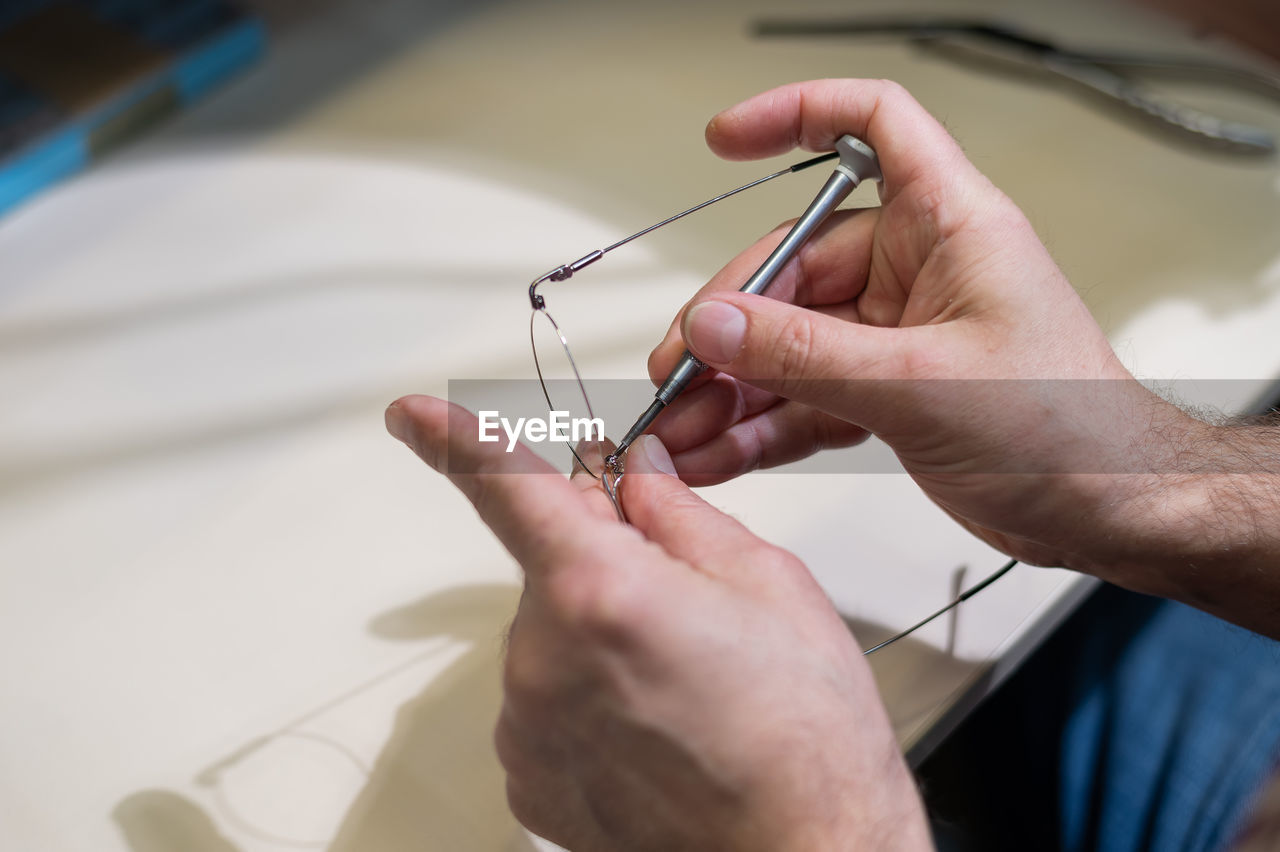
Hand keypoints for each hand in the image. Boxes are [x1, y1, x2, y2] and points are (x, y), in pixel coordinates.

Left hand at [385, 395, 931, 851]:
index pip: (504, 487)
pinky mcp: (530, 777)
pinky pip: (546, 701)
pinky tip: (655, 725)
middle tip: (688, 609)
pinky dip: (589, 697)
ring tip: (685, 685)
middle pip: (552, 567)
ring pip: (552, 636)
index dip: (453, 438)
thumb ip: (678, 512)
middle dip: (606, 564)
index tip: (412, 416)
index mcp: (601, 591)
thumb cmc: (806, 742)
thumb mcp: (768, 584)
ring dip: (601, 636)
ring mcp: (528, 725)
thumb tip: (634, 473)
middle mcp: (543, 659)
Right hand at [648, 79, 1201, 576]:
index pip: (873, 127)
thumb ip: (806, 356)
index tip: (726, 139)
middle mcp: (918, 269)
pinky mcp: (886, 390)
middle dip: (729, 323)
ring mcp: (897, 332)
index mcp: (950, 226)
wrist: (1108, 510)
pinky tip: (718, 452)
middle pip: (796, 265)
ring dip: (731, 387)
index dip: (797, 115)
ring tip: (681, 427)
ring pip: (788, 341)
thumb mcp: (920, 386)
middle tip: (680, 368)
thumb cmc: (1069, 430)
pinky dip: (760, 425)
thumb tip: (717, 325)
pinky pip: (803, 395)